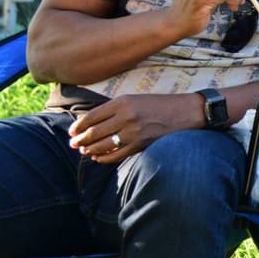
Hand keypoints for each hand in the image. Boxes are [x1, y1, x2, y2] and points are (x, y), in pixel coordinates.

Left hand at [68, 93, 202, 163]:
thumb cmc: (160, 104)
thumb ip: (115, 109)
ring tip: (83, 150)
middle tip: (73, 144)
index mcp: (123, 102)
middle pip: (94, 132)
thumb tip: (91, 122)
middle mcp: (126, 117)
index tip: (72, 131)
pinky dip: (104, 158)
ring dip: (90, 150)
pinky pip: (116, 155)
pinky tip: (98, 157)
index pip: (92, 116)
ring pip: (103, 145)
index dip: (78, 126)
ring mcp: (133, 133)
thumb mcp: (136, 99)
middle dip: (80, 140)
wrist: (186, 112)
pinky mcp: (140, 145)